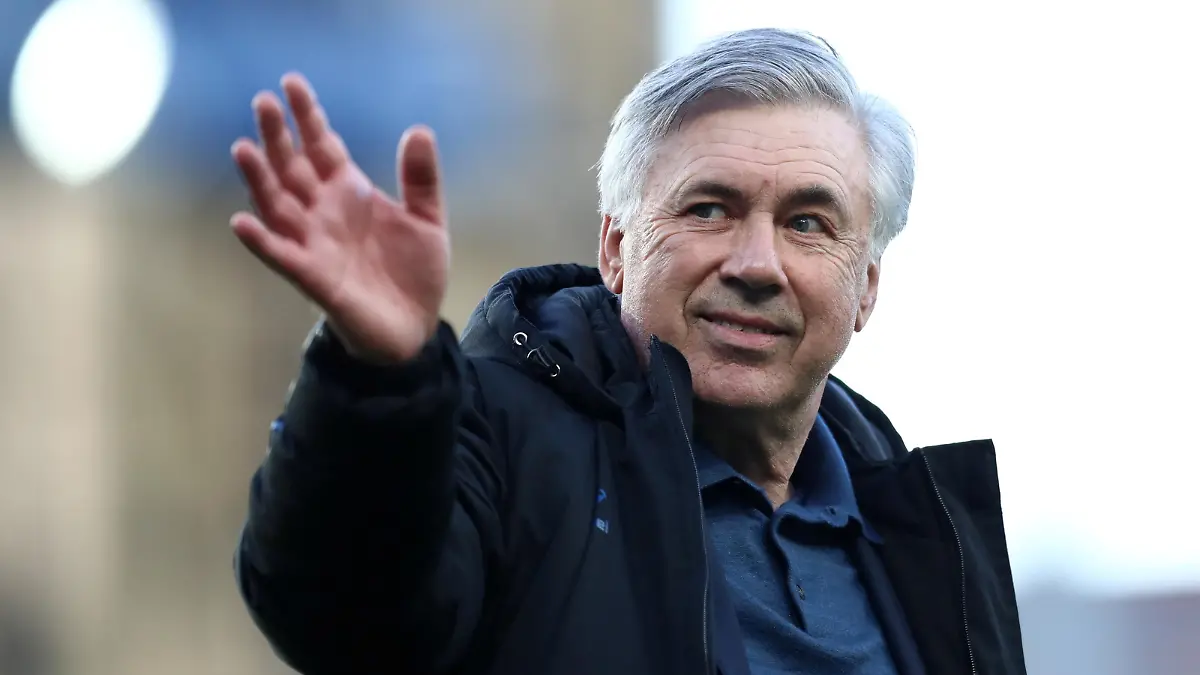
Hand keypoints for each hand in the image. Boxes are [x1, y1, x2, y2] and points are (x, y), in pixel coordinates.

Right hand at [230, 73, 448, 363]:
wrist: (415, 329)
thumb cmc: (414, 273)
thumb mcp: (427, 221)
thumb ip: (421, 179)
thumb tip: (419, 130)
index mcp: (349, 193)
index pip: (322, 146)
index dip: (307, 117)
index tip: (291, 81)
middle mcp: (323, 214)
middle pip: (292, 168)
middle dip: (278, 137)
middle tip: (263, 101)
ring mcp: (314, 245)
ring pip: (277, 206)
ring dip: (259, 180)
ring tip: (242, 149)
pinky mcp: (314, 279)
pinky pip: (281, 257)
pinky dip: (261, 241)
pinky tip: (242, 222)